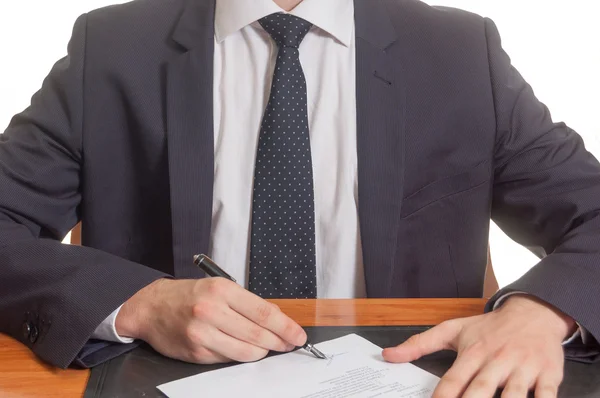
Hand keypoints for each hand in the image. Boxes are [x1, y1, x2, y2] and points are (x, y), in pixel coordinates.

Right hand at [115, 278, 306, 363]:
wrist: (151, 307)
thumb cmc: (188, 295)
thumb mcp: (218, 287)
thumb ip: (247, 303)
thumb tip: (277, 318)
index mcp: (221, 290)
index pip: (263, 312)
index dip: (285, 327)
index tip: (298, 334)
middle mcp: (211, 311)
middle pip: (258, 334)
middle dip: (280, 341)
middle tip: (289, 343)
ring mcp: (202, 333)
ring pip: (246, 351)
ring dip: (262, 351)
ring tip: (268, 347)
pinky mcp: (196, 352)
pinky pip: (229, 358)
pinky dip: (241, 355)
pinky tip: (244, 349)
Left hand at [383, 295, 576, 397]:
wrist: (534, 312)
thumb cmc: (490, 326)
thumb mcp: (453, 329)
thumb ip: (419, 343)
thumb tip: (388, 355)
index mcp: (473, 352)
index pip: (453, 380)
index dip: (442, 397)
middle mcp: (496, 361)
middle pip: (481, 390)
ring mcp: (523, 368)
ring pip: (513, 395)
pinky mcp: (548, 374)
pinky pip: (546, 395)